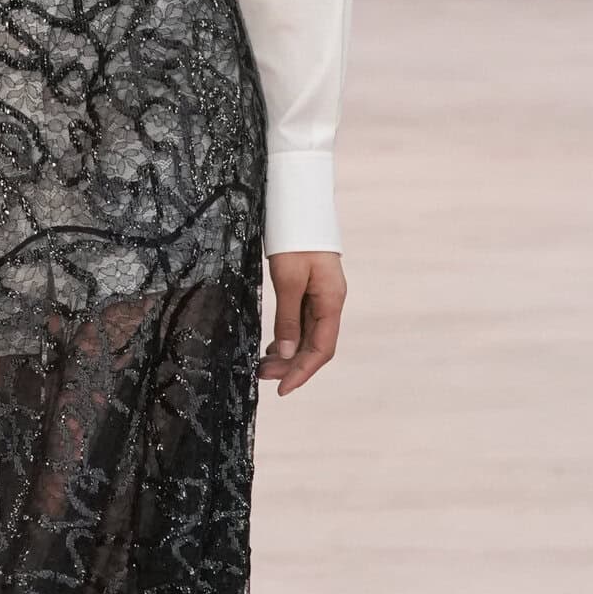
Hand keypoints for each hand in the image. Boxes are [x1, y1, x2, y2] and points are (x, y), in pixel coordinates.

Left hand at [260, 251, 346, 396]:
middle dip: (291, 366)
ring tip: (262, 366)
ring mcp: (321, 295)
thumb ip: (288, 317)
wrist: (299, 203)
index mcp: (331, 301)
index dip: (303, 372)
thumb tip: (287, 354)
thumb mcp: (287, 278)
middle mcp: (330, 302)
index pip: (321, 348)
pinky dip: (288, 337)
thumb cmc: (294, 237)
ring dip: (288, 354)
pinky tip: (272, 346)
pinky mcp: (309, 289)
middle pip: (315, 345)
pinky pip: (302, 322)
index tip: (282, 389)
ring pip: (308, 335)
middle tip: (261, 376)